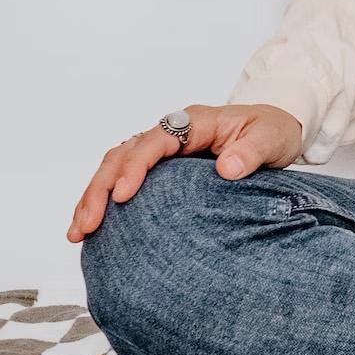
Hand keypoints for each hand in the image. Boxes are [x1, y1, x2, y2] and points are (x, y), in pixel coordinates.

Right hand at [66, 103, 302, 242]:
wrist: (277, 128)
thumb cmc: (272, 131)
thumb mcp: (270, 139)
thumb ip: (251, 152)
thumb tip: (227, 168)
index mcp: (193, 122)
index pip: (153, 141)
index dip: (135, 167)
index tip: (124, 196)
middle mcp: (171, 132)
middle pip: (122, 154)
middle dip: (100, 189)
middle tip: (86, 225)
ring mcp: (163, 149)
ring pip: (115, 167)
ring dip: (93, 197)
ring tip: (77, 233)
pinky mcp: (161, 168)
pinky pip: (125, 179)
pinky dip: (106, 201)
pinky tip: (92, 229)